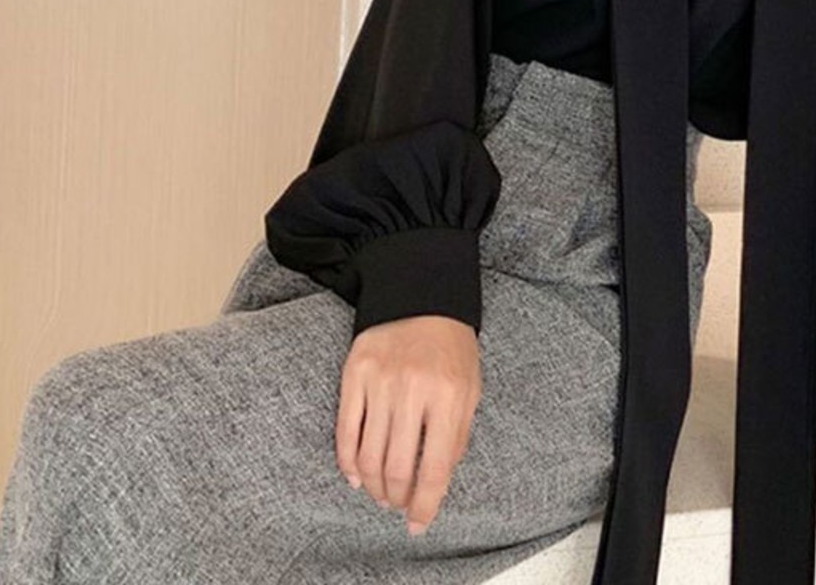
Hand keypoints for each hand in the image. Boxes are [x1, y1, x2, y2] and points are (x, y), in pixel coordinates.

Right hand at [336, 313, 481, 535]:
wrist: (422, 293)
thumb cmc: (451, 345)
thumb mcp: (470, 386)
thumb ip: (457, 433)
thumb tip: (436, 480)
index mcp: (450, 395)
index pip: (435, 467)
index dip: (426, 503)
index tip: (418, 522)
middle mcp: (414, 389)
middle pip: (397, 467)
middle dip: (396, 497)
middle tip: (397, 505)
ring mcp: (381, 381)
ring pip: (368, 455)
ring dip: (373, 486)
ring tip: (380, 494)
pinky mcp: (354, 373)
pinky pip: (345, 430)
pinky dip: (347, 461)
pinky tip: (355, 476)